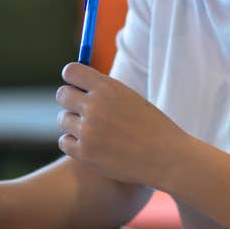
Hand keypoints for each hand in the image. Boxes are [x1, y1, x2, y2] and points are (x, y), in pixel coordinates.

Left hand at [55, 62, 190, 187]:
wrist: (167, 157)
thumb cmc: (149, 125)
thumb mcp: (129, 97)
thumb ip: (102, 89)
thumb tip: (74, 81)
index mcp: (107, 87)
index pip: (71, 71)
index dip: (72, 79)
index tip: (78, 87)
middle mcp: (95, 106)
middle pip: (62, 95)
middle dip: (70, 101)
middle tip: (83, 111)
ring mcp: (88, 131)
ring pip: (63, 120)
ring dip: (74, 124)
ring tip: (94, 131)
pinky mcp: (85, 153)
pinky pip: (64, 142)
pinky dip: (74, 144)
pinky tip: (91, 145)